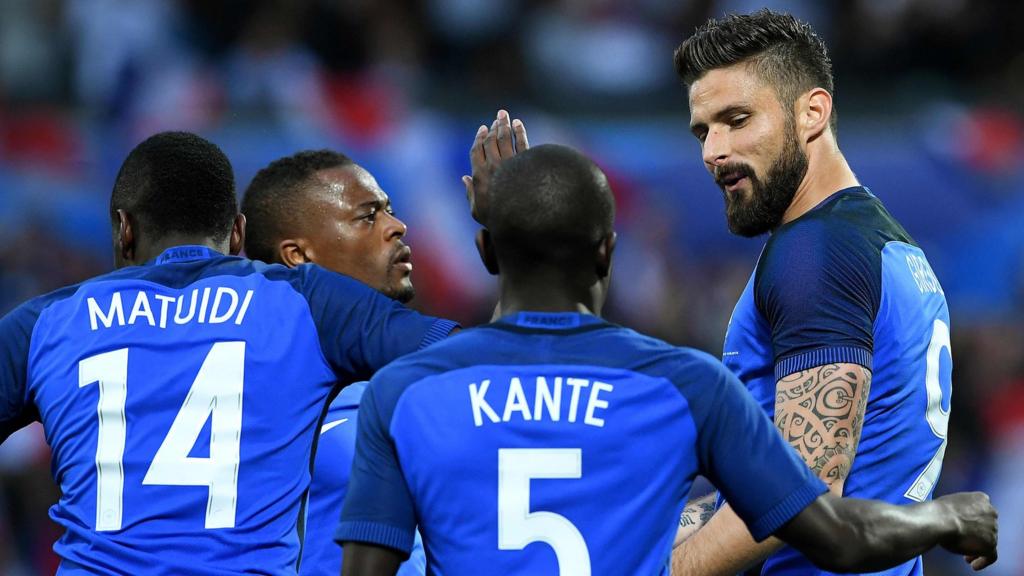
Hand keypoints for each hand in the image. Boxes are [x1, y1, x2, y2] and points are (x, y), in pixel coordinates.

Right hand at [464, 109, 528, 224]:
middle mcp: (494, 166)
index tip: (482, 129)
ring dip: (504, 125)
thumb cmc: (499, 219)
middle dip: (493, 127)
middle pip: (491, 141)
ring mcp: (511, 164)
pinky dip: (519, 132)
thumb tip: (465, 178)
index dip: (479, 138)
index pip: (477, 151)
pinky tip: (518, 124)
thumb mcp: (478, 210)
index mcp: (479, 175)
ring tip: (504, 115)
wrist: (523, 219)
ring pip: (505, 139)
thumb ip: (470, 192)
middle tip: (497, 117)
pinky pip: (522, 144)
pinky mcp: (526, 164)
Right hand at [935, 492, 997, 569]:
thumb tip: (955, 519)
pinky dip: (983, 561)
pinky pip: (991, 556)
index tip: (969, 527)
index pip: (983, 511)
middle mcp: (991, 512)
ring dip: (978, 548)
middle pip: (987, 526)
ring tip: (967, 556)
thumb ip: (959, 510)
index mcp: (981, 499)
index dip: (976, 521)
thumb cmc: (939, 511)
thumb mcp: (950, 503)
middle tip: (967, 542)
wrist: (940, 519)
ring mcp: (992, 529)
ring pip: (989, 541)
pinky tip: (973, 565)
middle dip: (978, 535)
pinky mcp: (991, 544)